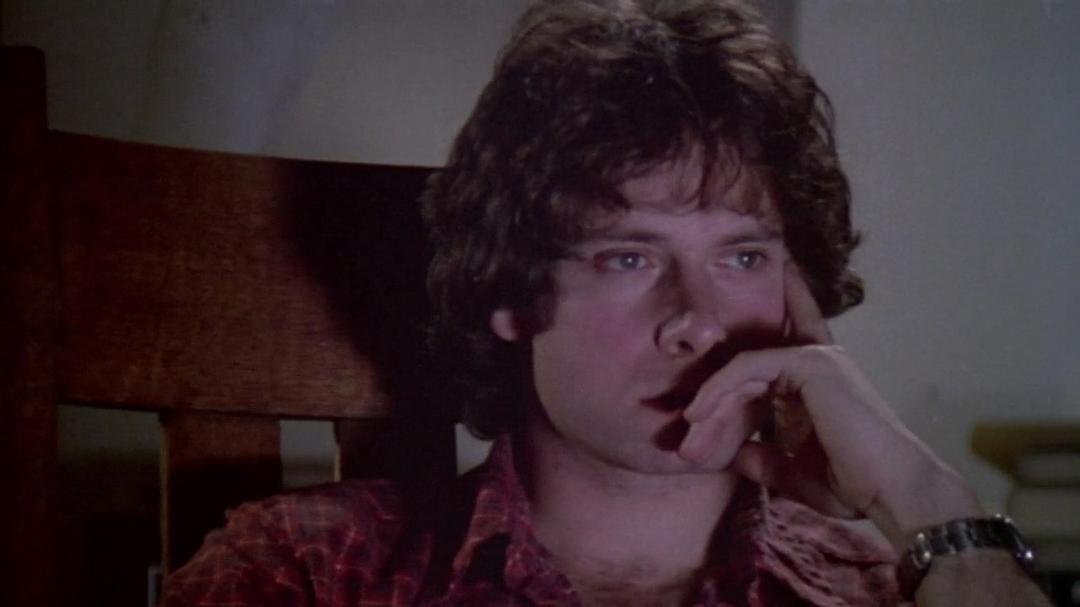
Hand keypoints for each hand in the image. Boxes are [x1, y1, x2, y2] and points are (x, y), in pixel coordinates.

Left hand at [677, 262, 982, 550]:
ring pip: (744, 365)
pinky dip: (721, 389)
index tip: (764, 282)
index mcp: (821, 380)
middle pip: (751, 364)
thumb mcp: (796, 471)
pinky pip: (749, 367)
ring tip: (690, 427)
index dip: (781, 306)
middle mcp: (821, 360)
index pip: (789, 338)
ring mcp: (818, 357)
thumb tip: (736, 456)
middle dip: (715, 395)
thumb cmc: (856, 484)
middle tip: (688, 431)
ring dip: (712, 397)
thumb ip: (765, 459)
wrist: (892, 490)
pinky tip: (701, 412)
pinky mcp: (811, 362)